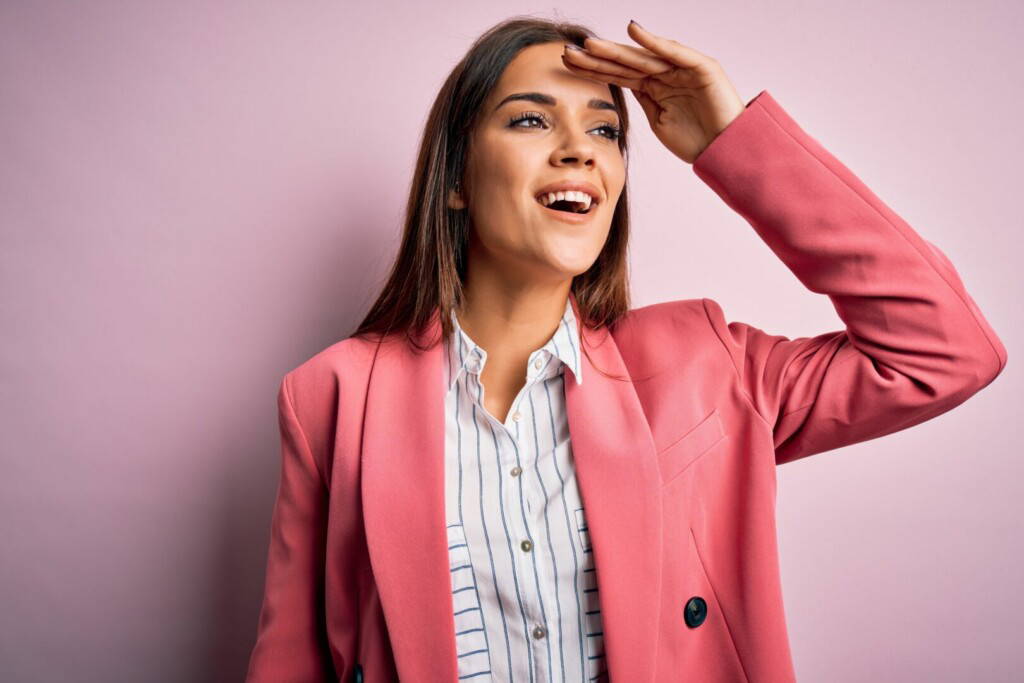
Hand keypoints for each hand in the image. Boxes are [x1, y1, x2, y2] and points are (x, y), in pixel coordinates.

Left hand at [562, 21, 745, 163]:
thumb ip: (643, 102)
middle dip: (596, 57)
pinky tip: (633, 31)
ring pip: (643, 56)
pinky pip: (673, 52)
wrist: (726, 151)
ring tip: (589, 44)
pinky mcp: (701, 67)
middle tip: (568, 52)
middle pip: (625, 63)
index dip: (593, 69)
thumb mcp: (659, 122)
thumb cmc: (696, 141)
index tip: (567, 65)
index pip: (617, 74)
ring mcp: (682, 69)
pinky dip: (654, 41)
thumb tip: (621, 87)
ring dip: (616, 49)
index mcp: (654, 88)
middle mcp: (666, 74)